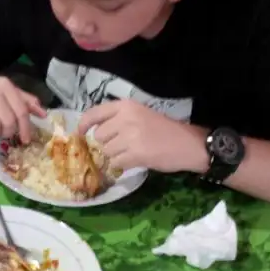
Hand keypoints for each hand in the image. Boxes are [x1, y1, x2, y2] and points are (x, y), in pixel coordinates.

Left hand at [77, 100, 208, 172]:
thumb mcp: (140, 114)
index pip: (94, 113)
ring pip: (106, 151)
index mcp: (126, 106)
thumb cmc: (164, 130)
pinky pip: (116, 162)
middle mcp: (126, 118)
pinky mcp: (136, 153)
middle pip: (99, 136)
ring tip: (132, 152)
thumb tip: (91, 132)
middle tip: (123, 145)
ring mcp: (130, 136)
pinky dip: (122, 164)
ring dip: (115, 155)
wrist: (189, 144)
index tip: (80, 132)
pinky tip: (135, 160)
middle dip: (107, 143)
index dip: (84, 124)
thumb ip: (117, 119)